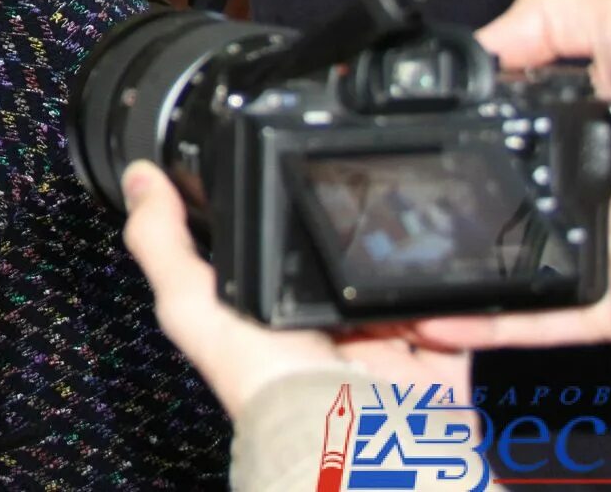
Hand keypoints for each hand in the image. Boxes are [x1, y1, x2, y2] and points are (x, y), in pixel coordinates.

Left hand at [121, 162, 469, 415]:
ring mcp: (384, 351)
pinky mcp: (438, 364)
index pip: (273, 252)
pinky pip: (467, 320)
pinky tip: (459, 269)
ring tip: (418, 216)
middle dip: (359, 228)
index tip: (291, 165)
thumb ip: (164, 246)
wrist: (360, 444)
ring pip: (406, 284)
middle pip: (346, 262)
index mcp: (269, 319)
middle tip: (369, 187)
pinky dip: (470, 300)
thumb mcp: (197, 309)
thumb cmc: (273, 392)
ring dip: (416, 257)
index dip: (280, 212)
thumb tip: (140, 182)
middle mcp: (325, 334)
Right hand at [410, 0, 610, 352]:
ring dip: (442, 277)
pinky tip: (430, 316)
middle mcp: (577, 194)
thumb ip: (553, 16)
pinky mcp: (608, 307)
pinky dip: (483, 326)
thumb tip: (480, 44)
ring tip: (384, 273)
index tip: (388, 136)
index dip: (444, 136)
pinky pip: (535, 325)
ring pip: (498, 273)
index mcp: (577, 131)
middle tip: (372, 210)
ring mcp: (591, 255)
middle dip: (430, 213)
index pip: (494, 136)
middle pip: (485, 207)